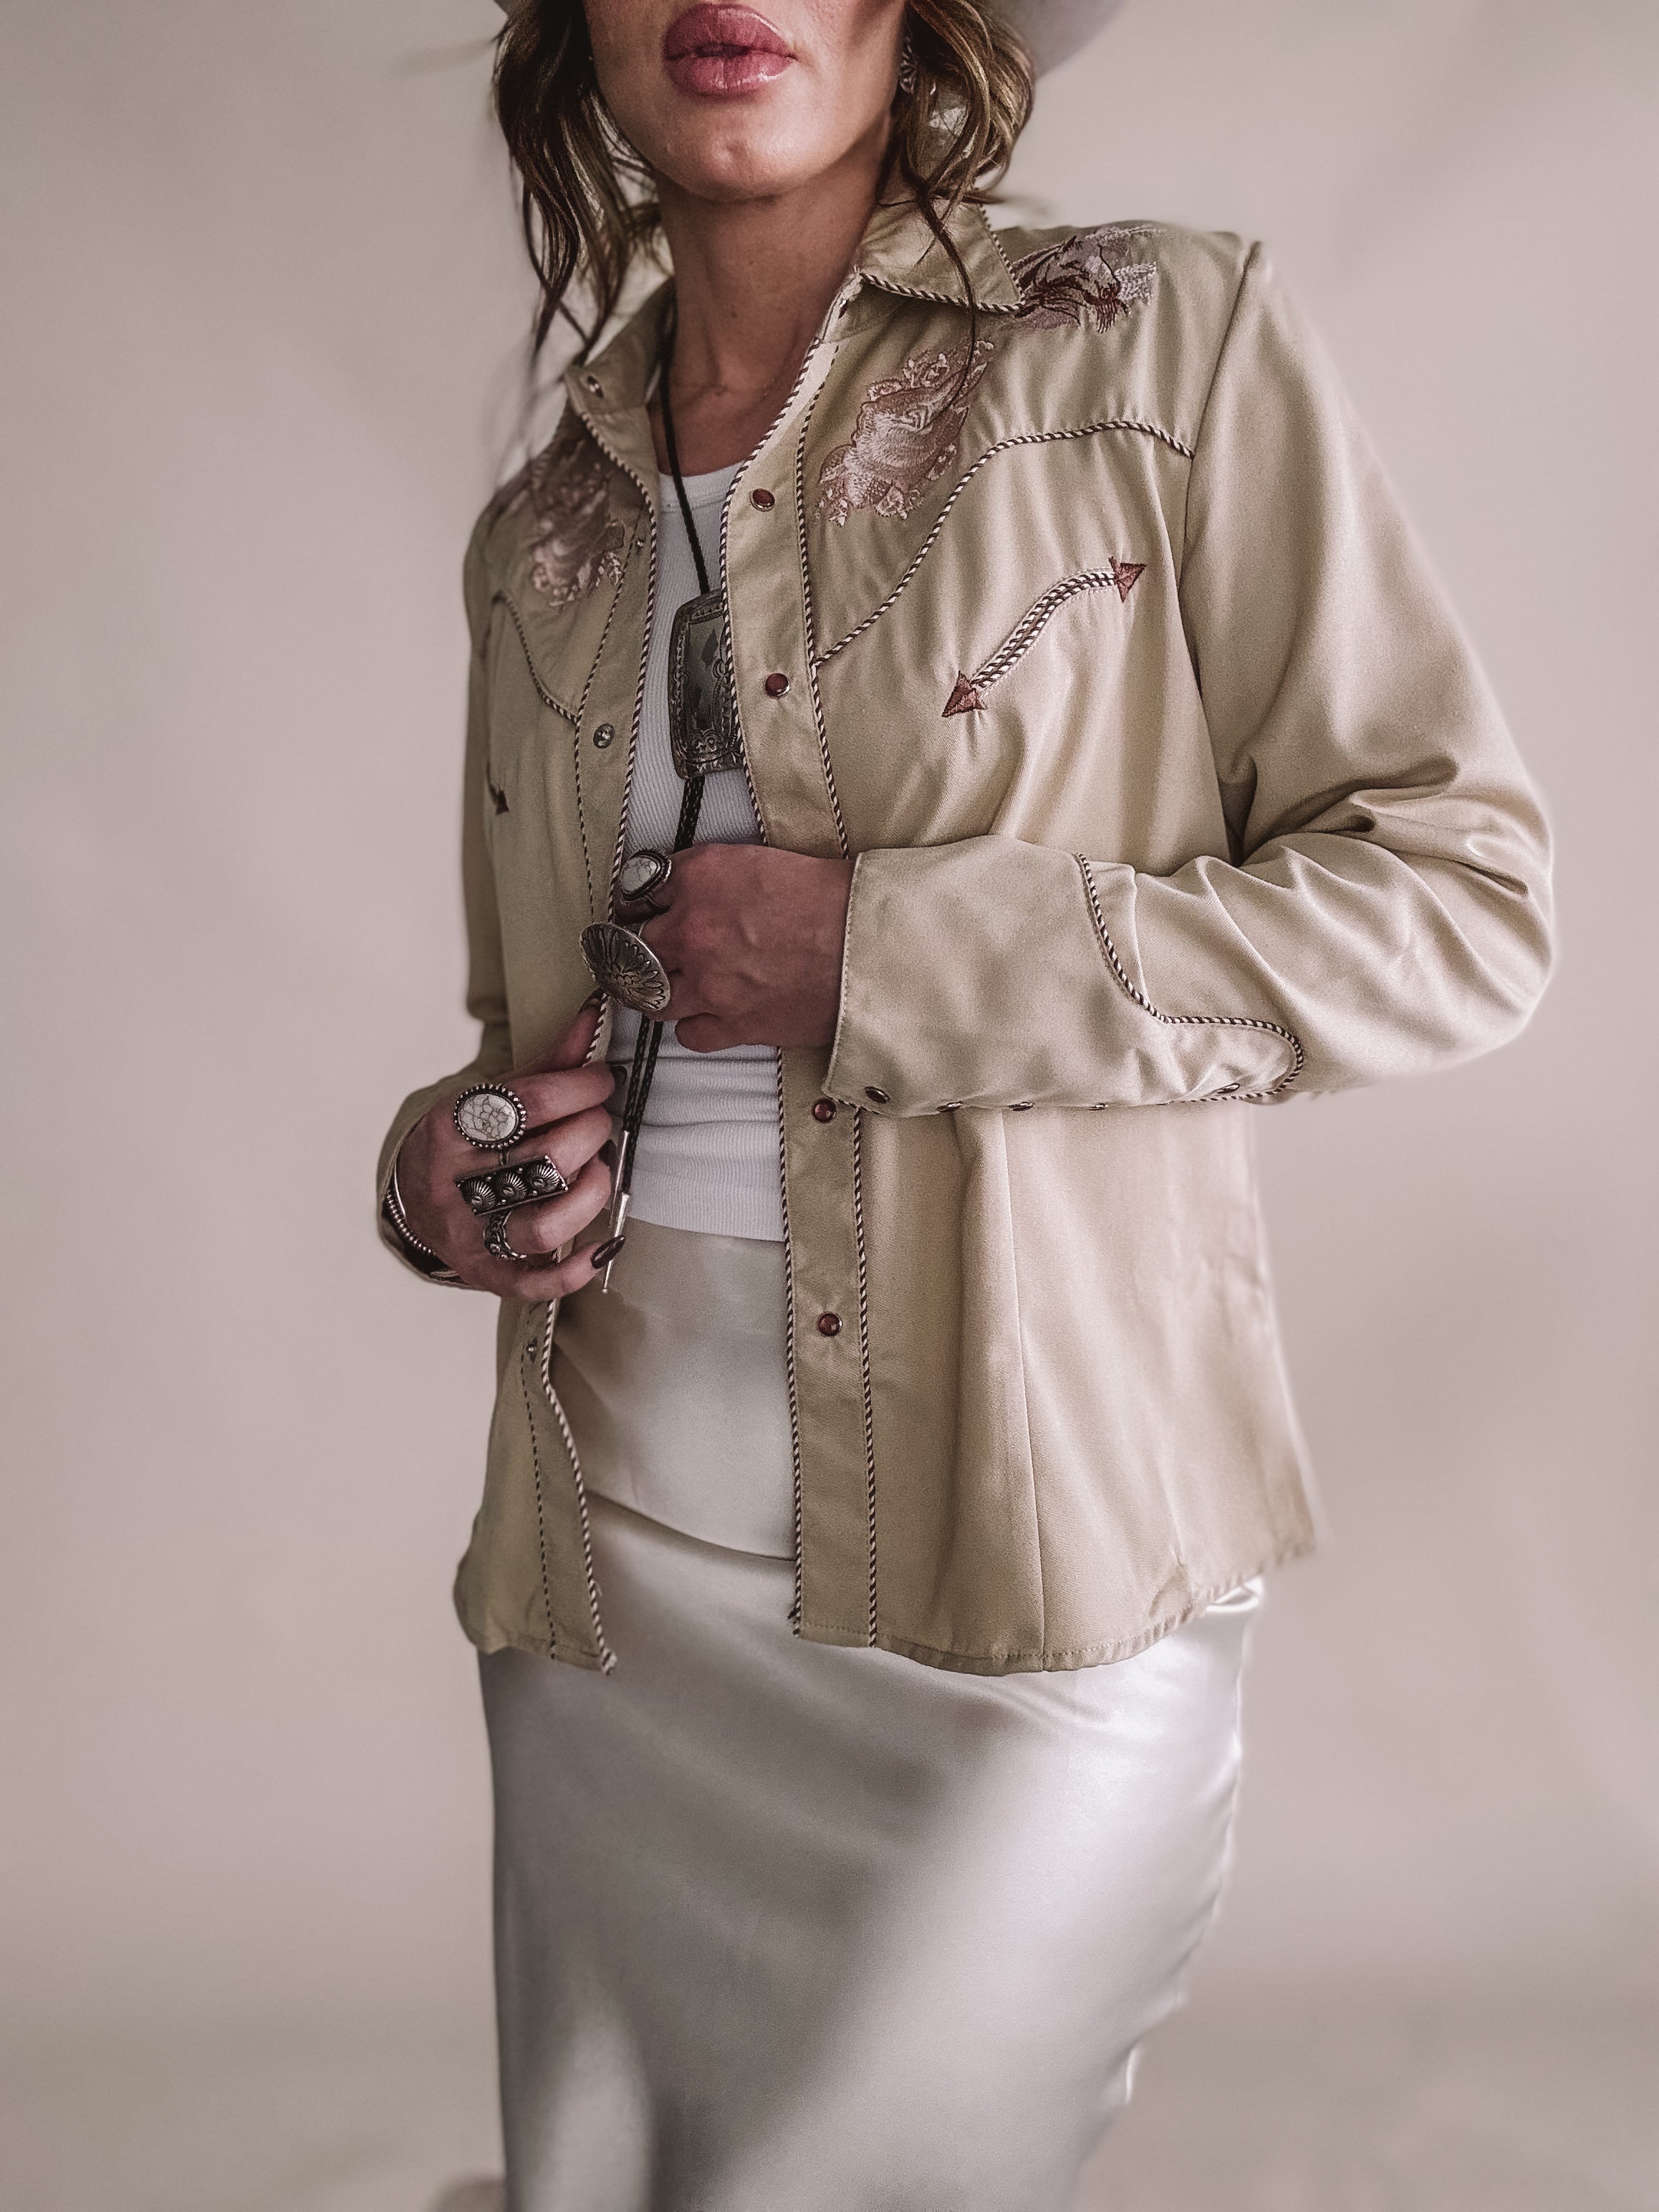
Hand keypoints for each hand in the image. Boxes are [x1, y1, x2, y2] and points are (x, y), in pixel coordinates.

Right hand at [395, 1002, 617, 1297]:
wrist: (413, 1199)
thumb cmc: (467, 1140)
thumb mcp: (494, 1095)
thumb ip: (548, 1063)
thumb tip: (595, 1015)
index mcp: (450, 1128)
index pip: (526, 1103)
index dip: (578, 1086)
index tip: (602, 1079)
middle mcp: (454, 1184)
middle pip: (543, 1162)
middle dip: (590, 1134)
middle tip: (600, 1122)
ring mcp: (469, 1234)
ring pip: (542, 1224)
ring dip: (590, 1193)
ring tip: (600, 1168)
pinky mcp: (487, 1273)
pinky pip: (536, 1281)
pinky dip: (577, 1267)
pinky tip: (605, 1243)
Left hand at [630, 844, 852, 1051]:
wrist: (869, 947)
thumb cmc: (830, 900)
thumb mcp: (761, 861)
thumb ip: (713, 875)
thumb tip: (689, 888)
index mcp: (700, 877)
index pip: (641, 888)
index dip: (639, 900)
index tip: (638, 908)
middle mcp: (693, 929)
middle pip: (634, 943)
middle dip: (637, 946)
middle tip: (640, 950)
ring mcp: (708, 982)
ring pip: (651, 993)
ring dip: (654, 988)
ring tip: (662, 985)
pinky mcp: (732, 1023)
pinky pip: (688, 1032)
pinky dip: (692, 1024)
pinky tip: (704, 1012)